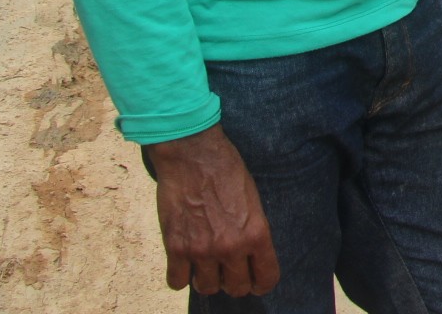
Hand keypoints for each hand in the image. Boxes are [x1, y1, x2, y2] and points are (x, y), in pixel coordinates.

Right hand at [147, 124, 278, 296]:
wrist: (193, 153)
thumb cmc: (227, 170)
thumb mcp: (253, 200)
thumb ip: (252, 231)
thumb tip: (249, 255)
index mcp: (256, 233)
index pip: (266, 278)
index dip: (262, 282)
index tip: (256, 279)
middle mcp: (231, 247)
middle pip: (237, 288)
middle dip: (234, 281)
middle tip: (229, 269)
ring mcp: (201, 250)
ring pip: (207, 288)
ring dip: (207, 279)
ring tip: (206, 263)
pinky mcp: (175, 247)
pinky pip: (177, 282)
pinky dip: (180, 276)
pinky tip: (184, 262)